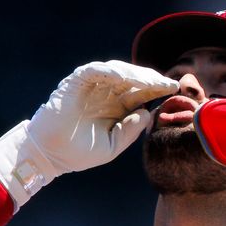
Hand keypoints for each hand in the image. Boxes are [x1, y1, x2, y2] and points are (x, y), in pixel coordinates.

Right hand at [0, 60, 178, 209]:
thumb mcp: (112, 146)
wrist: (50, 155)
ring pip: (118, 72)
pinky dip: (110, 71)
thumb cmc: (80, 153)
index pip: (142, 94)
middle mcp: (107, 93)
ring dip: (135, 74)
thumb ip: (131, 131)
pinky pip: (95, 70)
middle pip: (134, 80)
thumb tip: (148, 113)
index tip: (174, 89)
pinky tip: (125, 77)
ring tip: (151, 81)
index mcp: (117, 107)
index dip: (158, 90)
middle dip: (152, 80)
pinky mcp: (76, 82)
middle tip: (167, 83)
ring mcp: (92, 86)